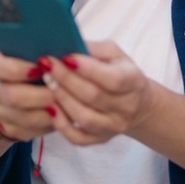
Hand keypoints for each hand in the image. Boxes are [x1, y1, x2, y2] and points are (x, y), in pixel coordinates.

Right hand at [0, 47, 58, 141]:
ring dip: (49, 112)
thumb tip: (64, 54)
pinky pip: (31, 131)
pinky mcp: (9, 129)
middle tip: (61, 90)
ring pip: (24, 118)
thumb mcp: (32, 52)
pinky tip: (64, 115)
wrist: (18, 89)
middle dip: (41, 95)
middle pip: (12, 96)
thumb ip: (42, 50)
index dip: (17, 69)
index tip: (40, 68)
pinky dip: (49, 124)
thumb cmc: (32, 64)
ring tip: (68, 103)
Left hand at [40, 40, 159, 145]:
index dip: (87, 68)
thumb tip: (67, 44)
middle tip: (46, 66)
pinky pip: (78, 138)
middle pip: (93, 96)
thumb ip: (94, 49)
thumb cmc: (121, 72)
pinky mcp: (101, 139)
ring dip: (62, 99)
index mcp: (133, 82)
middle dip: (66, 79)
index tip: (64, 56)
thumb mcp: (115, 54)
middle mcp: (126, 107)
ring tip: (47, 82)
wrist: (138, 104)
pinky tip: (50, 107)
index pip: (112, 78)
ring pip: (84, 118)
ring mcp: (113, 126)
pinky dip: (61, 125)